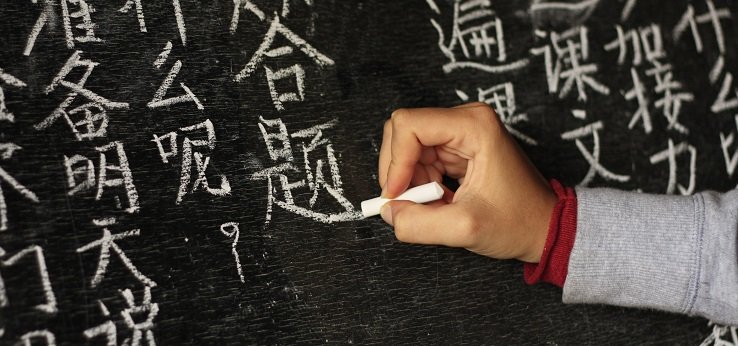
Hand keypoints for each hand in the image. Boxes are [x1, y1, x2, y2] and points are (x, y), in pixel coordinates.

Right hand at [378, 102, 556, 262]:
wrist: (545, 228)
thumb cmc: (518, 222)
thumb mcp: (465, 229)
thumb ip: (419, 223)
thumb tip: (388, 212)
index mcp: (473, 125)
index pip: (408, 125)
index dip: (395, 161)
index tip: (397, 194)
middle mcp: (466, 120)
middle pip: (403, 133)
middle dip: (400, 172)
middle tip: (412, 203)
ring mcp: (460, 132)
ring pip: (407, 149)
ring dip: (410, 182)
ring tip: (435, 206)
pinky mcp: (456, 147)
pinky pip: (419, 160)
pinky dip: (419, 184)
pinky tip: (440, 201)